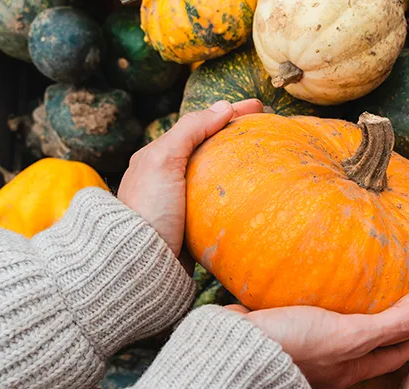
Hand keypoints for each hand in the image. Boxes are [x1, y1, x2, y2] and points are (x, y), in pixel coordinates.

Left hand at [118, 99, 263, 256]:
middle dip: (236, 134)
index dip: (230, 112)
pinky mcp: (193, 226)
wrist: (142, 262)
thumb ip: (190, 130)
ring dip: (239, 163)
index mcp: (158, 156)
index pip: (200, 125)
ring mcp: (182, 202)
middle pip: (210, 147)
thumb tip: (222, 107)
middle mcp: (168, 177)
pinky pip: (220, 202)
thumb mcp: (163, 160)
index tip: (259, 107)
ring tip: (265, 156)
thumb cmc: (149, 209)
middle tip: (266, 126)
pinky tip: (254, 192)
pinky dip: (237, 192)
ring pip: (216, 174)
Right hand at [226, 289, 408, 388]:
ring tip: (367, 296)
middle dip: (389, 331)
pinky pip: (313, 318)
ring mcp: (307, 349)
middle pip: (368, 348)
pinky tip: (321, 289)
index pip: (393, 355)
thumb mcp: (352, 335)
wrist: (237, 349)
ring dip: (356, 318)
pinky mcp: (285, 330)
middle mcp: (331, 363)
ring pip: (341, 333)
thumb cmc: (296, 345)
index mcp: (350, 368)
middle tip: (407, 310)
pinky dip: (325, 306)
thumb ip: (392, 321)